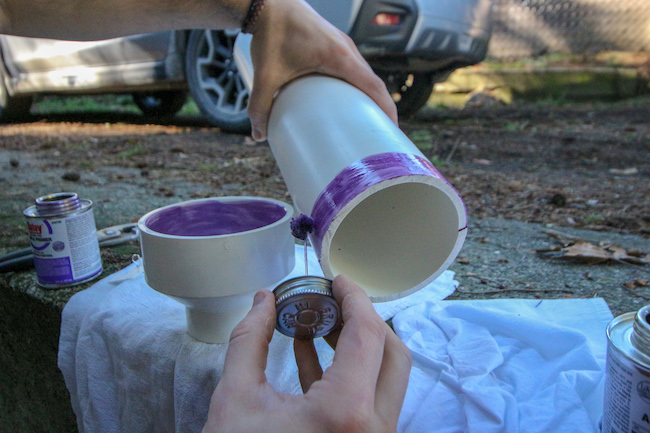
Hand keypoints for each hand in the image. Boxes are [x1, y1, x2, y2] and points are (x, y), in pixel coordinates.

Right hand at [202, 274, 411, 432]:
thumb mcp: (235, 400)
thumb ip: (249, 340)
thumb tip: (263, 300)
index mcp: (345, 413)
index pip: (367, 334)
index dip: (354, 298)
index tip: (338, 279)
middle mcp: (373, 430)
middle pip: (392, 354)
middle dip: (364, 320)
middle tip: (332, 301)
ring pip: (386, 379)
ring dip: (357, 346)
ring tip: (318, 322)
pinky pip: (369, 402)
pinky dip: (348, 373)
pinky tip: (310, 352)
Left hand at [247, 0, 397, 140]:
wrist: (268, 3)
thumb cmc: (271, 33)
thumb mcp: (265, 75)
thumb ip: (260, 106)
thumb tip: (259, 135)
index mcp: (339, 56)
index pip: (373, 86)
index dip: (386, 109)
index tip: (392, 129)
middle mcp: (347, 49)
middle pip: (373, 82)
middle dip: (380, 108)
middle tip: (377, 134)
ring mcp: (343, 45)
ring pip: (364, 74)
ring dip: (369, 96)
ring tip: (365, 121)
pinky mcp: (335, 44)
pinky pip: (354, 68)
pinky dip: (358, 85)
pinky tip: (348, 99)